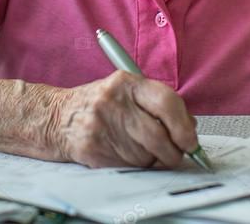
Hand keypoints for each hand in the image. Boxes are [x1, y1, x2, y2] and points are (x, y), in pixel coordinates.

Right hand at [51, 70, 197, 168]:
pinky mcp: (93, 148)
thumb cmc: (99, 104)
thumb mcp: (126, 92)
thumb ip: (159, 105)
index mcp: (126, 82)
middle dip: (174, 151)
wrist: (58, 118)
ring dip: (152, 159)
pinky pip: (129, 166)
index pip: (166, 101)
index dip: (184, 126)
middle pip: (158, 135)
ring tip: (140, 148)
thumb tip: (190, 128)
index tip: (190, 140)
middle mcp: (113, 101)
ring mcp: (101, 125)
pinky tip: (124, 153)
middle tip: (176, 154)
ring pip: (146, 155)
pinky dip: (135, 166)